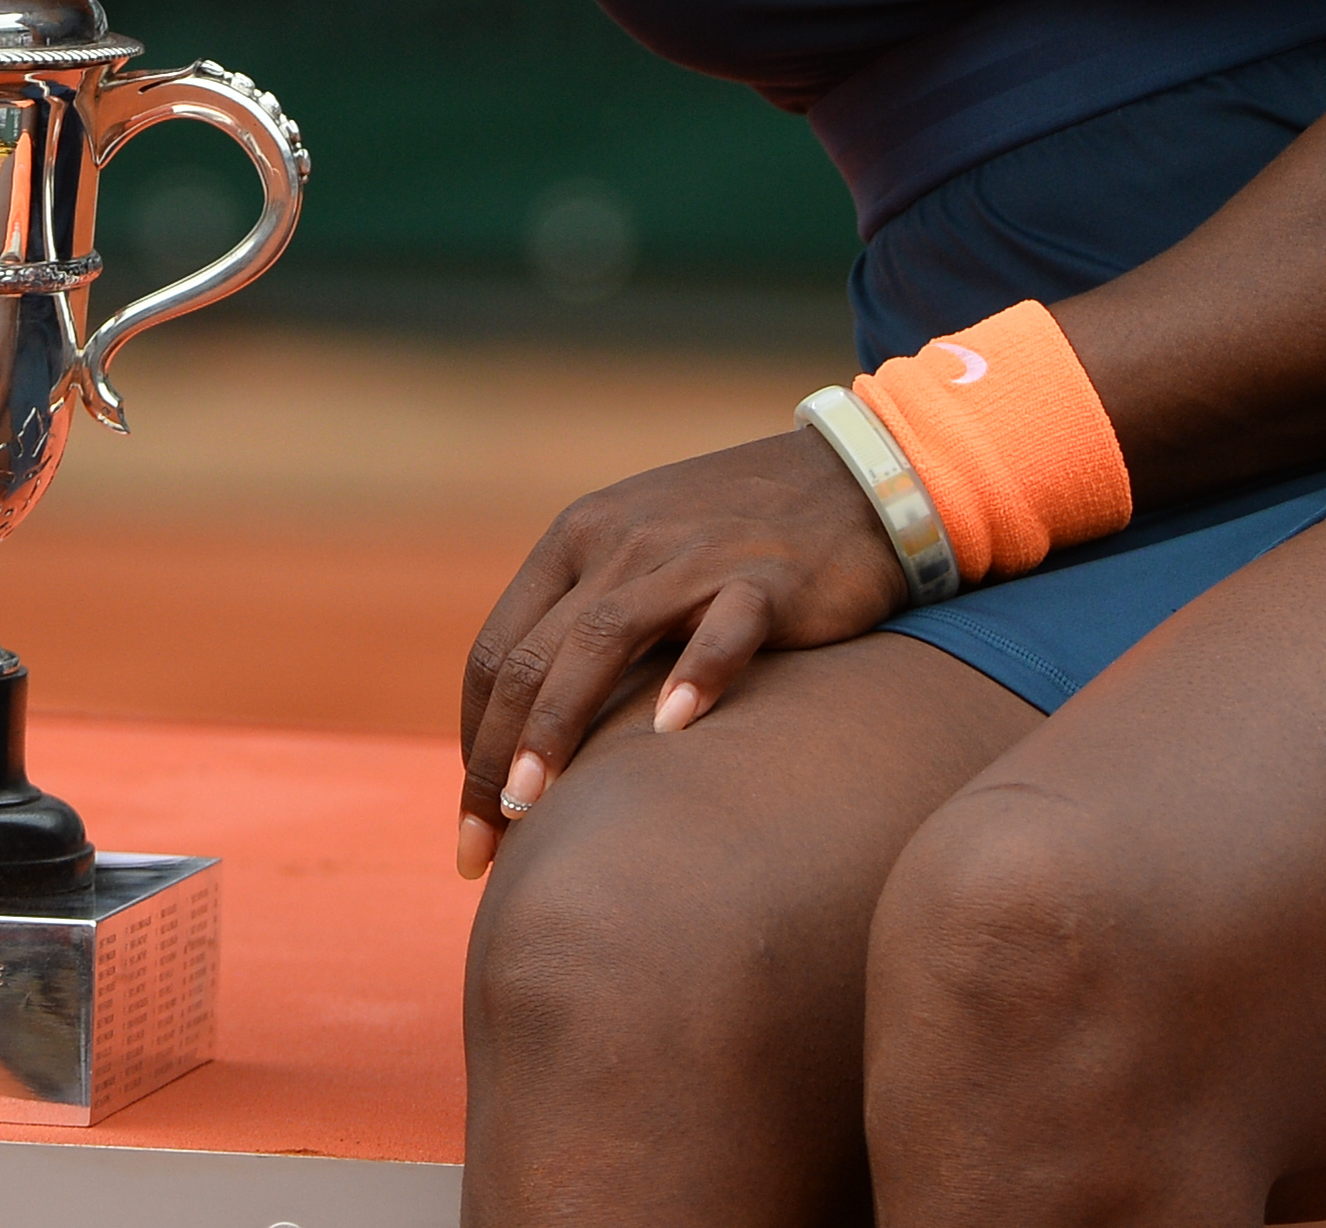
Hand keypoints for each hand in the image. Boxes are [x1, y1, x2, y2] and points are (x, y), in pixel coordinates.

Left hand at [453, 427, 912, 875]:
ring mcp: (690, 557)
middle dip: (493, 758)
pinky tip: (673, 731)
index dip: (473, 738)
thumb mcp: (638, 554)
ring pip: (599, 642)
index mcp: (577, 539)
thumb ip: (584, 618)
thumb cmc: (735, 537)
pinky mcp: (765, 577)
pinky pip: (723, 628)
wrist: (852, 480)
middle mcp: (618, 543)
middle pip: (531, 659)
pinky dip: (695, 676)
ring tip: (530, 808)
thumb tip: (525, 726)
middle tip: (482, 844)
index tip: (474, 817)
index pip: (496, 650)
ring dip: (555, 729)